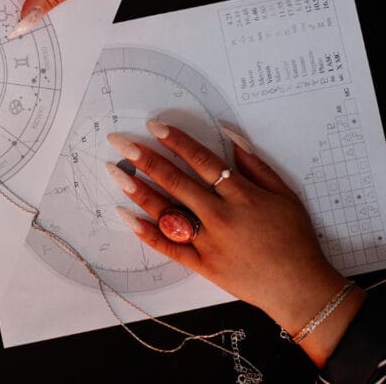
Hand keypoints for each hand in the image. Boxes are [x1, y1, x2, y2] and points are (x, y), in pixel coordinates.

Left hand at [107, 120, 364, 365]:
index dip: (177, 142)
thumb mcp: (285, 195)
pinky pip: (168, 247)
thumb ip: (256, 165)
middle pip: (177, 182)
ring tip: (115, 172)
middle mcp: (221, 216)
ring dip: (139, 190)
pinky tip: (124, 215)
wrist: (299, 287)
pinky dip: (145, 232)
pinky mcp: (202, 264)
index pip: (203, 161)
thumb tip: (230, 136)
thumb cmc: (295, 238)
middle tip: (119, 143)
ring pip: (167, 212)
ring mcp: (209, 242)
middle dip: (146, 160)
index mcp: (242, 196)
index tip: (154, 126)